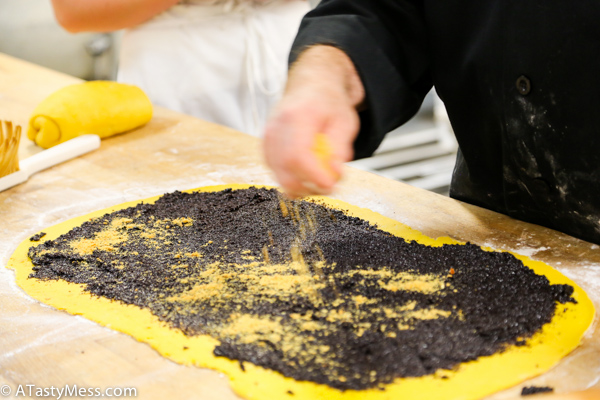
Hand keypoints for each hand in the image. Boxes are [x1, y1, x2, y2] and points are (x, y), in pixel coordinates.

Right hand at [263, 45, 364, 197]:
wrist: (311, 87)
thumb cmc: (328, 102)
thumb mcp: (346, 122)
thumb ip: (340, 149)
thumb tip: (334, 173)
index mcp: (298, 115)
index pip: (298, 154)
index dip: (313, 176)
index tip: (330, 185)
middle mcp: (277, 126)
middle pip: (284, 169)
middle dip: (307, 186)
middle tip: (327, 186)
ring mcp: (268, 137)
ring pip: (277, 174)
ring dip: (300, 185)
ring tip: (319, 177)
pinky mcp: (266, 146)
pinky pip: (275, 171)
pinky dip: (291, 178)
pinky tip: (306, 171)